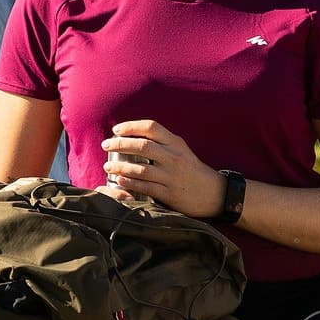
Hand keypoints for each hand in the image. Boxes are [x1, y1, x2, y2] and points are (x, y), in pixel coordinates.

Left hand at [99, 120, 224, 218]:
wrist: (213, 193)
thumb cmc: (191, 169)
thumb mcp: (180, 149)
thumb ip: (161, 142)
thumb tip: (133, 136)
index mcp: (175, 143)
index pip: (151, 127)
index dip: (131, 126)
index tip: (116, 130)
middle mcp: (173, 157)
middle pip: (142, 146)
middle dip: (120, 144)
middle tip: (106, 145)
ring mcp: (171, 176)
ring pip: (141, 168)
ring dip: (120, 166)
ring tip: (107, 166)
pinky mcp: (169, 193)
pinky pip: (145, 187)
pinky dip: (130, 183)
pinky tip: (119, 180)